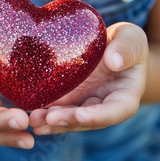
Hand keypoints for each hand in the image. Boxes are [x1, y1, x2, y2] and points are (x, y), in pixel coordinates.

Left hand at [29, 22, 147, 134]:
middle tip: (48, 119)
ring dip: (50, 121)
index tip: (81, 115)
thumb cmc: (127, 42)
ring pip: (68, 118)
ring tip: (32, 119)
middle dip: (67, 121)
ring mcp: (84, 105)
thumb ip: (127, 48)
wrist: (111, 45)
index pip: (114, 112)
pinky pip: (56, 107)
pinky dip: (43, 110)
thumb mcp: (132, 39)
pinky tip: (27, 112)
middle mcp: (103, 107)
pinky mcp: (69, 99)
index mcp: (124, 98)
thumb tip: (114, 61)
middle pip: (86, 120)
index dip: (97, 117)